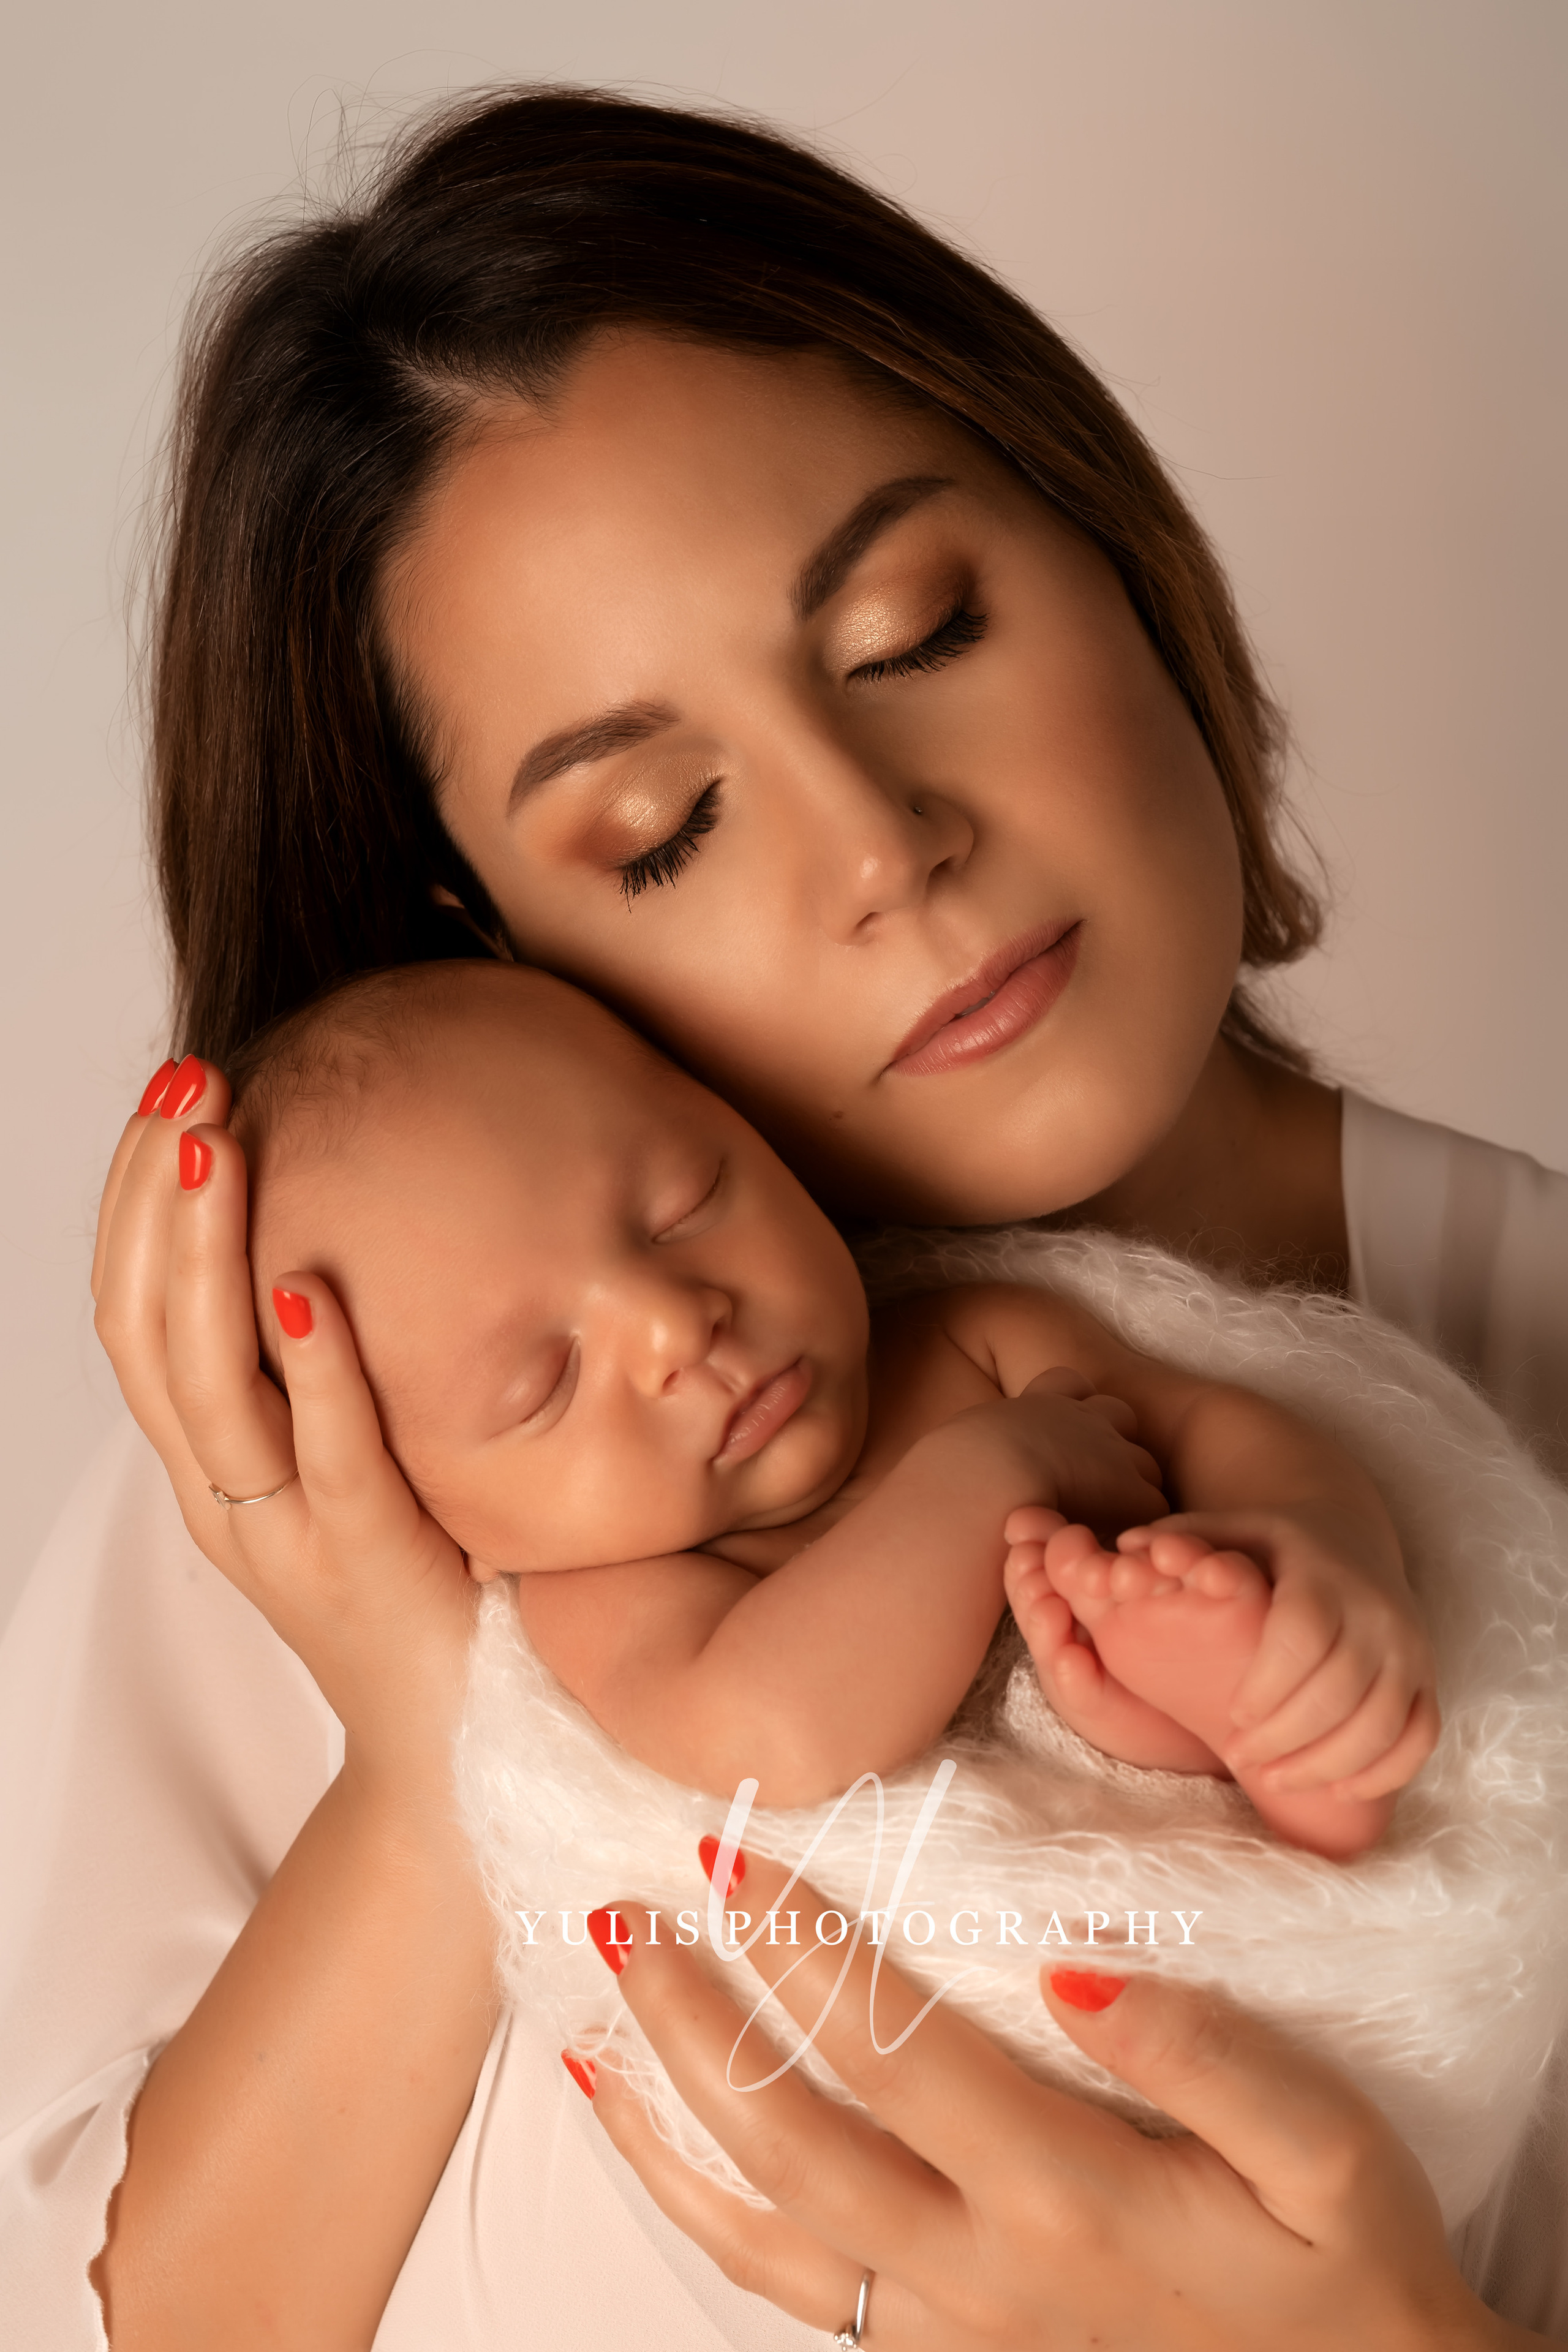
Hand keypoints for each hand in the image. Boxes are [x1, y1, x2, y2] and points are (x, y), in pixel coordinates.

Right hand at [92, 1058, 475, 1809]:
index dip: (137, 1202)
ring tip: (218, 1147)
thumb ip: (330, 1371)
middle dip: (155, 1197)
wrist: (451, 1751)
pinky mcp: (368, 1563)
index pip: (133, 1314)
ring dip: (205, 1253)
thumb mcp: (347, 1461)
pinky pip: (328, 1458)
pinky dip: (313, 1371)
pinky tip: (308, 1289)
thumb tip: (348, 1230)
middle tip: (187, 1083)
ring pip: (206, 1383)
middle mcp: (225, 1494)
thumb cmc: (417, 1584)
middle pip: (146, 1328)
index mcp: (213, 1463)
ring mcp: (285, 1532)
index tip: (170, 1098)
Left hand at [578, 1845, 1517, 2350]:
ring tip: (588, 2025)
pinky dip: (698, 2218)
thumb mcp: (1328, 2154)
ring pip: (763, 2229)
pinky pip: (787, 2289)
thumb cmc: (1344, 2267)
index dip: (804, 1952)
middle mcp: (983, 2272)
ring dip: (664, 2122)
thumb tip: (1075, 1960)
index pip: (897, 2054)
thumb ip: (1207, 2056)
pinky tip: (648, 2149)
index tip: (734, 1853)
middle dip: (696, 2019)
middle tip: (623, 1913)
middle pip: (797, 2136)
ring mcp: (946, 2329)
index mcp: (1070, 2197)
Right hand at [955, 1366, 1167, 1540]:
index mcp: (1035, 1405)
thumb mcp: (959, 1445)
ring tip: (1103, 1524)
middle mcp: (1079, 1419)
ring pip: (1143, 1462)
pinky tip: (1114, 1548)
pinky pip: (1152, 1505)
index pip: (1067, 1381)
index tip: (1059, 1435)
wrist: (983, 1487)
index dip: (1071, 1403)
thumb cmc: (953, 1475)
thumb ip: (974, 1446)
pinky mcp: (1132, 1491)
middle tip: (1089, 1483)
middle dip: (1111, 1442)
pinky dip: (1137, 1525)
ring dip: (1129, 1486)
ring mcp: (1110, 1451)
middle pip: (1117, 1413)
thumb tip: (959, 1464)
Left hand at [1128, 1506, 1439, 1800]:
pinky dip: (1385, 1771)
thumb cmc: (1270, 1547)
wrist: (1351, 1537)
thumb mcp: (1228, 1532)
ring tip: (1275, 1780)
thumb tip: (1124, 1548)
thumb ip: (1182, 1543)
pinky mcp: (1428, 1677)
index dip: (1270, 1684)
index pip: (1304, 1634)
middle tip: (1240, 1759)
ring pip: (1384, 1721)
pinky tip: (1339, 1788)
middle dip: (1289, 1737)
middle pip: (1342, 1688)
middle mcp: (1377, 1609)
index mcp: (1322, 1574)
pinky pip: (1421, 1735)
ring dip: (1329, 1762)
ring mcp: (1410, 1646)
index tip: (1233, 1719)